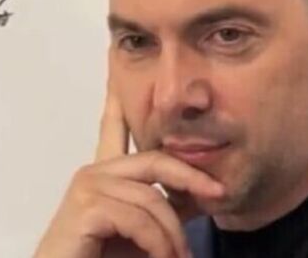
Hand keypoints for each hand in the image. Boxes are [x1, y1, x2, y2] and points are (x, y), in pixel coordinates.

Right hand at [34, 76, 223, 257]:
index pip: (115, 129)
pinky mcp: (86, 206)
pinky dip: (157, 244)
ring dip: (172, 235)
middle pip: (156, 161)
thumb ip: (165, 207)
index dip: (119, 100)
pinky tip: (159, 257)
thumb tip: (203, 193)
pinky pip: (140, 219)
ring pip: (153, 199)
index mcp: (104, 176)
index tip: (116, 67)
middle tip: (221, 193)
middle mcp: (93, 173)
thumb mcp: (144, 231)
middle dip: (192, 177)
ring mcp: (88, 186)